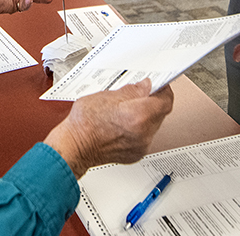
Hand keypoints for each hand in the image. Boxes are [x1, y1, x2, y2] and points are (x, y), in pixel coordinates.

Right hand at [44, 79, 173, 178]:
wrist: (73, 146)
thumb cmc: (84, 123)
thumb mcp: (107, 95)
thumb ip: (132, 91)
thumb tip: (145, 87)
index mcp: (139, 115)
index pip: (166, 100)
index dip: (163, 90)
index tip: (158, 85)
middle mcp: (144, 133)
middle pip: (160, 113)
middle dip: (152, 102)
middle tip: (139, 95)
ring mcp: (140, 146)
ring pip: (153, 125)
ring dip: (145, 116)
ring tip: (126, 111)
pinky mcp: (135, 154)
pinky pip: (144, 138)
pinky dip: (138, 129)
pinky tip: (123, 124)